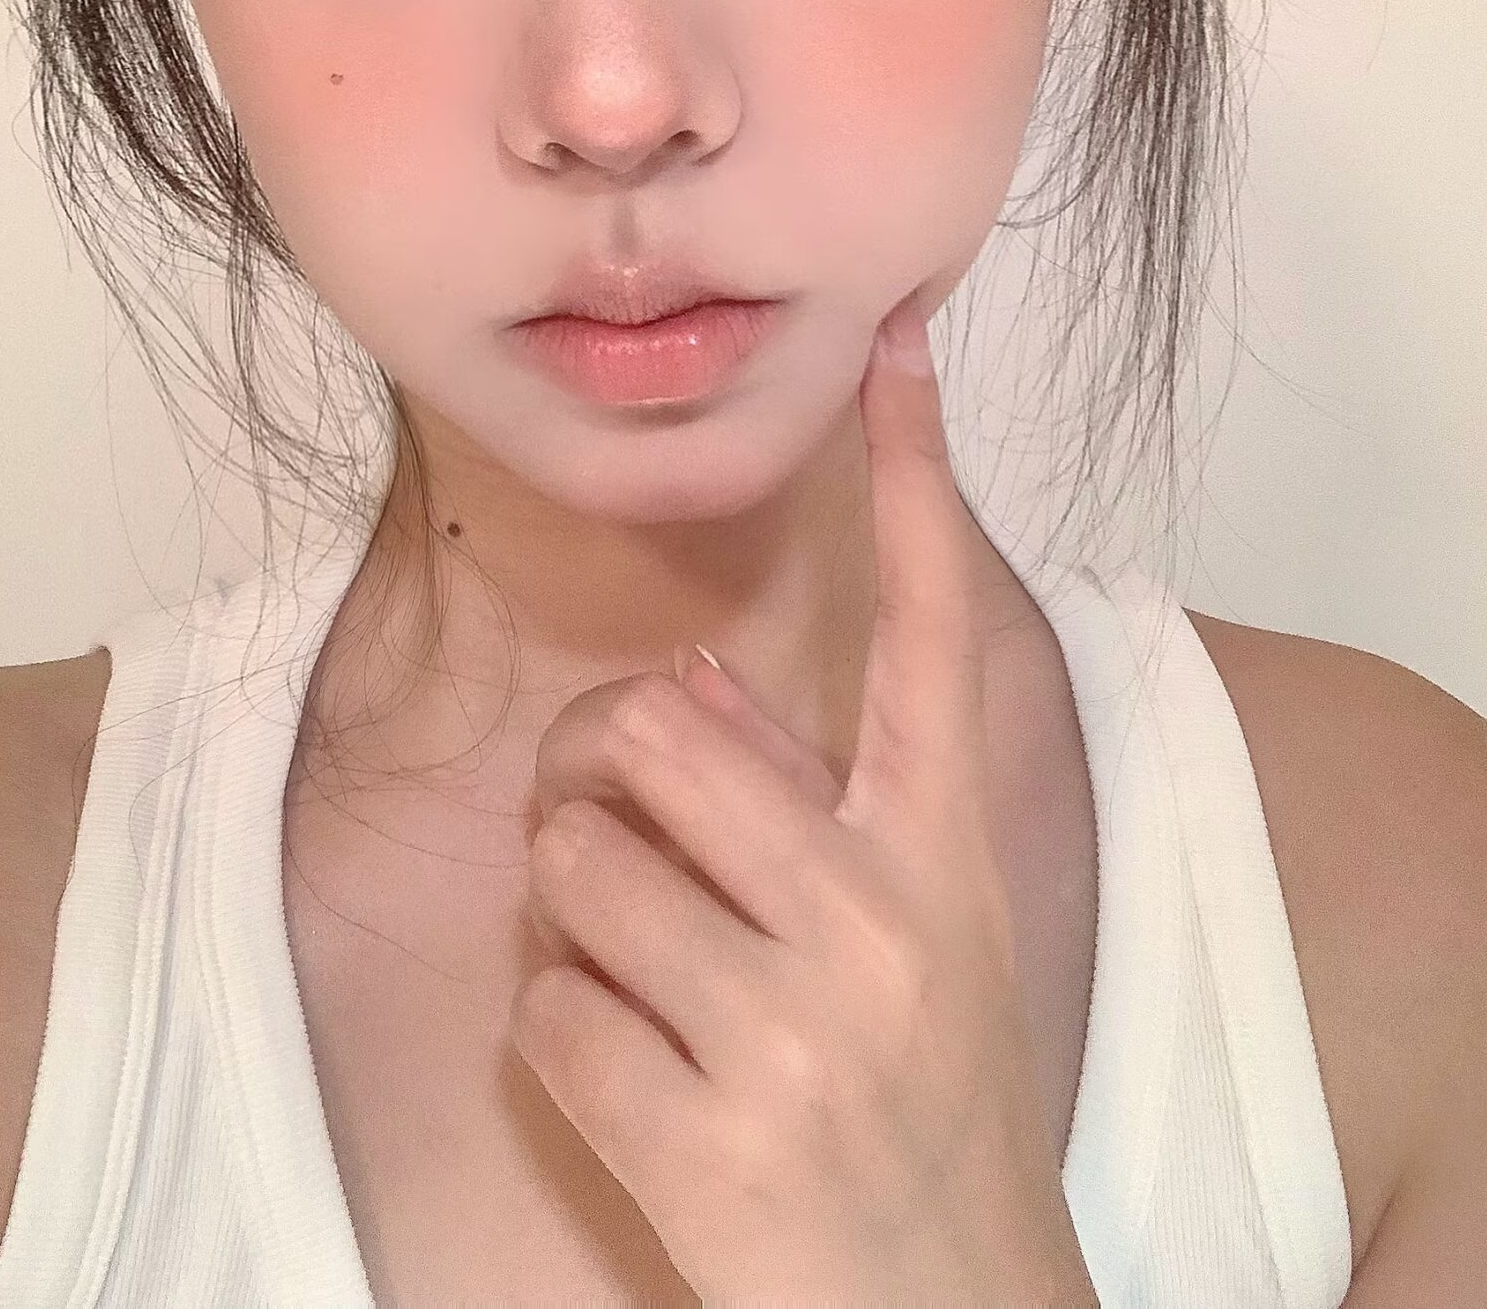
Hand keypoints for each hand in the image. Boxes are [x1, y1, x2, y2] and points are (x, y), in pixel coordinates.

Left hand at [509, 290, 1099, 1305]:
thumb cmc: (923, 1098)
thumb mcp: (913, 934)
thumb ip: (810, 798)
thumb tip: (685, 689)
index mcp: (941, 851)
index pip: (932, 628)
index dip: (915, 475)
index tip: (894, 342)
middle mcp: (880, 921)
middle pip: (657, 729)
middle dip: (604, 772)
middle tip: (628, 830)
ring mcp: (795, 1035)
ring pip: (572, 862)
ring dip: (573, 908)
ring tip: (648, 974)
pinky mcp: (704, 1144)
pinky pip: (545, 1008)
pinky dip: (561, 1034)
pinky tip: (640, 1075)